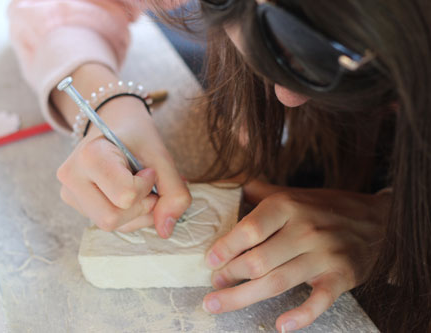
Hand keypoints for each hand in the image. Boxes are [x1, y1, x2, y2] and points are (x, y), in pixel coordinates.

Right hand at [54, 64, 190, 237]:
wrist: (115, 123)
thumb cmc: (137, 137)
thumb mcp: (162, 157)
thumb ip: (173, 192)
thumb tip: (165, 231)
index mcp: (90, 156)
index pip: (125, 196)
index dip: (146, 186)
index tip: (147, 169)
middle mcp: (71, 176)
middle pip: (112, 219)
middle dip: (141, 207)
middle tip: (148, 185)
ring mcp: (68, 192)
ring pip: (110, 225)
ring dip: (137, 214)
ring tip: (139, 189)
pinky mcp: (74, 203)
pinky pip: (106, 224)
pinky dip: (127, 216)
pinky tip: (127, 195)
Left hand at [202, 180, 388, 330]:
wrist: (376, 220)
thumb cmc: (323, 207)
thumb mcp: (291, 192)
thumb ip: (257, 190)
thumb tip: (225, 184)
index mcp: (287, 206)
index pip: (250, 229)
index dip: (225, 247)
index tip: (209, 260)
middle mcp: (305, 229)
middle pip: (258, 261)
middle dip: (229, 275)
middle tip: (213, 285)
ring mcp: (324, 255)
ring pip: (277, 282)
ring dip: (243, 296)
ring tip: (218, 303)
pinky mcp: (341, 277)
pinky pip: (319, 301)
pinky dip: (301, 316)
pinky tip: (281, 326)